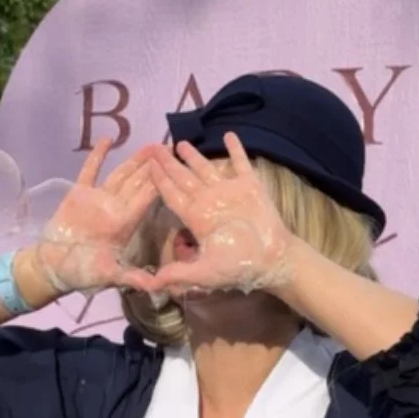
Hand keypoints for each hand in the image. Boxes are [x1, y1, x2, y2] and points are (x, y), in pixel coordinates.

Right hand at [30, 138, 155, 295]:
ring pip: (119, 174)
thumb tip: (156, 287)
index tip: (175, 168)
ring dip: (133, 160)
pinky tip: (107, 141)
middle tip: (168, 147)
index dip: (160, 183)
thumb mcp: (109, 276)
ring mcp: (97, 199)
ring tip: (149, 144)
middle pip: (138, 183)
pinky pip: (90, 171)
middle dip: (153, 166)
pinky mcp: (78, 193)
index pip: (146, 200)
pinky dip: (97, 157)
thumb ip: (132, 278)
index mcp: (125, 224)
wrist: (53, 267)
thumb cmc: (81, 272)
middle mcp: (115, 208)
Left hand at [131, 133, 296, 295]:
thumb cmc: (239, 266)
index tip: (146, 166)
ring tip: (180, 142)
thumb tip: (151, 283)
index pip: (172, 195)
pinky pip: (241, 162)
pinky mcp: (249, 186)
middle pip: (184, 178)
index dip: (159, 181)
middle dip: (169, 163)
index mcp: (196, 218)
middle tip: (154, 148)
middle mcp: (209, 202)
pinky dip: (236, 149)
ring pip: (207, 168)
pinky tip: (229, 133)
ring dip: (194, 155)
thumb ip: (178, 273)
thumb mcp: (205, 272)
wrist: (272, 260)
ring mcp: (229, 192)